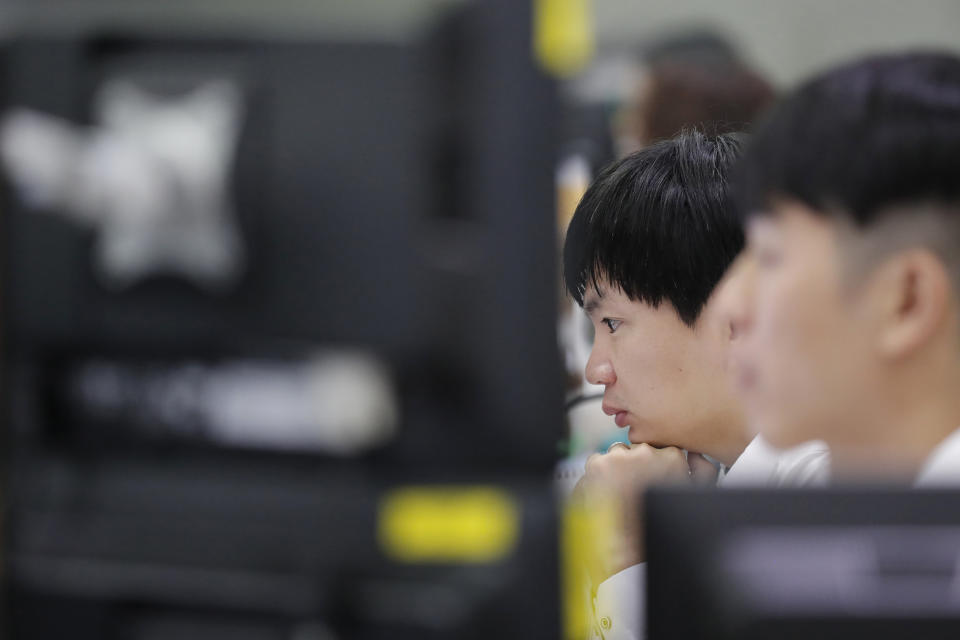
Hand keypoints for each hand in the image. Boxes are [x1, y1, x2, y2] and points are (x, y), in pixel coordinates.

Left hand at [571, 444, 715, 583]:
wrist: (628, 552)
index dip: (657, 466)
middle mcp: (646, 452)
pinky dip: (598, 476)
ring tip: (620, 495)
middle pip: (639, 450)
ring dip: (617, 469)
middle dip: (638, 466)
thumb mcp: (694, 498)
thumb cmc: (662, 528)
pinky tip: (606, 495)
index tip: (654, 480)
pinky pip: (597, 462)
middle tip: (636, 491)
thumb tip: (696, 454)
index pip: (663, 449)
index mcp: (673, 457)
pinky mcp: (597, 464)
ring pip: (617, 454)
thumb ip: (703, 471)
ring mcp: (619, 457)